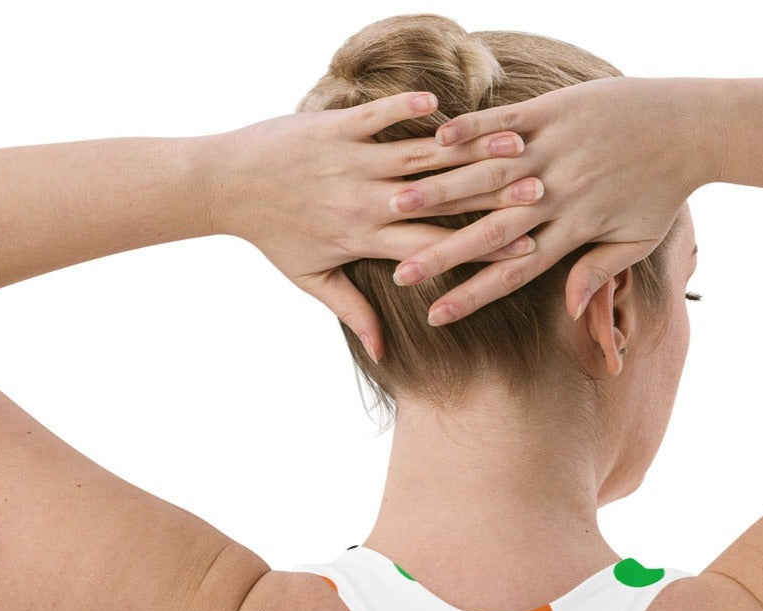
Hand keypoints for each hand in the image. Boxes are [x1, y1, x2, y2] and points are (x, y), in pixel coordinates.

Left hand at [209, 90, 546, 360]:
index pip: (434, 247)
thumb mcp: (311, 280)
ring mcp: (350, 160)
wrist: (225, 183)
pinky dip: (411, 109)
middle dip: (489, 196)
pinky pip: (380, 115)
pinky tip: (444, 106)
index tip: (523, 248)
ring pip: (418, 156)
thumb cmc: (272, 236)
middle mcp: (364, 200)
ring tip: (510, 144)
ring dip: (466, 150)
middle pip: (439, 200)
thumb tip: (382, 352)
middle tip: (537, 189)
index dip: (480, 248)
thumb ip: (353, 310)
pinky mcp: (335, 125)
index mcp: (365, 239)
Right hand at [388, 78, 703, 325]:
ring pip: (487, 177)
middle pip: (489, 232)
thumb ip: (599, 272)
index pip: (512, 274)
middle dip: (442, 254)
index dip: (471, 297)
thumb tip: (570, 308)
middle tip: (399, 273)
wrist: (691, 126)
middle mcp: (559, 195)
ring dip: (441, 192)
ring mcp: (555, 150)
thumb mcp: (637, 241)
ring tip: (396, 204)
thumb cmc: (664, 190)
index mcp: (574, 232)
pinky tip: (435, 142)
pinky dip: (470, 133)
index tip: (435, 318)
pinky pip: (505, 124)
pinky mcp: (556, 110)